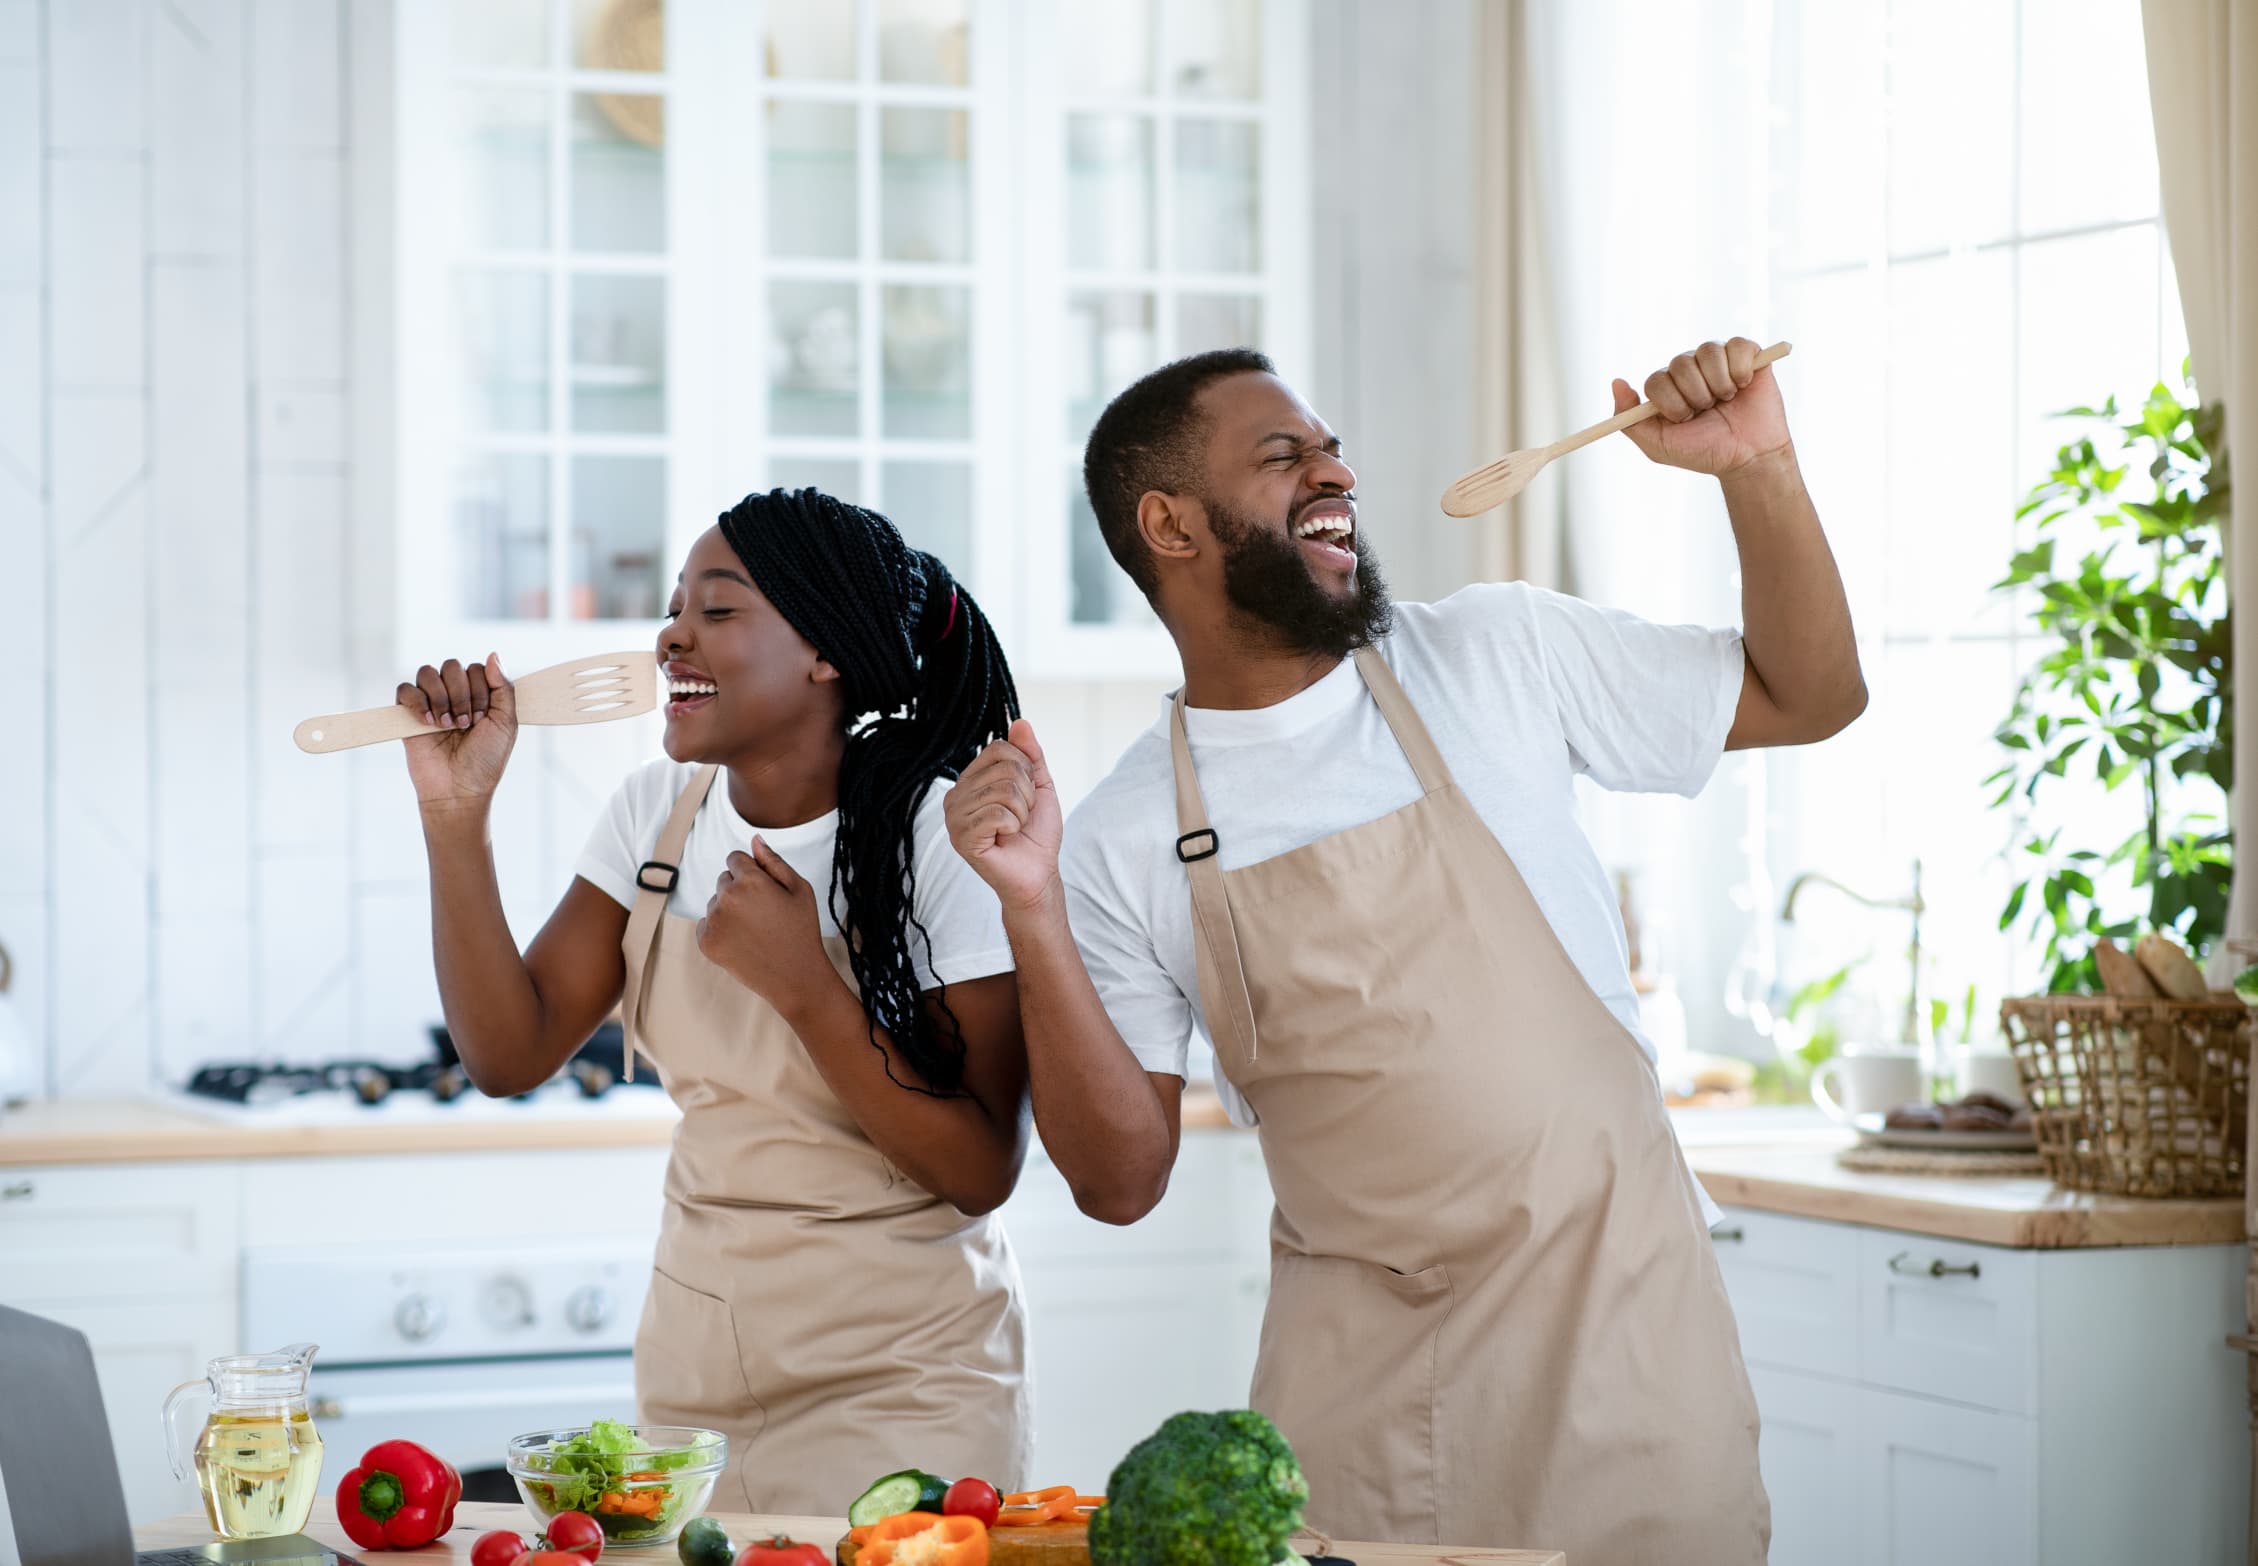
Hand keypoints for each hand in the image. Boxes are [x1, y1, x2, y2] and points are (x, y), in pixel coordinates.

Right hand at [400, 655, 516, 810]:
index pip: (476, 668)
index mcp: (478, 694)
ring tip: (447, 725)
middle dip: (462, 694)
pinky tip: (429, 723)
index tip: (482, 718)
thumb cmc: (485, 760)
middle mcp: (453, 694)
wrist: (459, 789)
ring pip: (427, 672)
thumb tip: (493, 654)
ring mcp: (430, 703)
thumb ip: (503, 688)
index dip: (480, 690)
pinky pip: (405, 689)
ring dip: (441, 698)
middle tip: (466, 723)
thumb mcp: (506, 723)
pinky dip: (417, 702)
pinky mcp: (407, 715)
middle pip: (452, 666)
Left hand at [696, 837, 832, 1011]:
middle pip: (724, 879)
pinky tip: (742, 941)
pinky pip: (706, 923)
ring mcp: (713, 921)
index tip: (766, 892)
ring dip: (729, 910)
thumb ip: (774, 861)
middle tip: (764, 914)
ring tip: (755, 930)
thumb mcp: (799, 890)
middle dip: (740, 890)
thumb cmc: (801, 930)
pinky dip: (720, 929)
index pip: (736, 858)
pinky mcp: (706, 942)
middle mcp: (726, 897)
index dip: (753, 873)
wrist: (795, 977)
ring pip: (715, 902)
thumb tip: (754, 839)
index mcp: (750, 880)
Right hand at [946, 718, 1062, 914]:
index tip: (1024, 795)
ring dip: (1021, 812)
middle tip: (1020, 816)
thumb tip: (1020, 721)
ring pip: (1004, 791)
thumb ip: (1030, 754)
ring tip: (1013, 828)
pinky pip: (997, 814)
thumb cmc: (1035, 833)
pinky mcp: (961, 837)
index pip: (1000, 747)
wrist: (1038, 872)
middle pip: (1005, 768)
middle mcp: (956, 795)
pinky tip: (1005, 838)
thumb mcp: (1039, 786)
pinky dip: (1013, 826)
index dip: (1024, 769)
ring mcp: (954, 817)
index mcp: (971, 780)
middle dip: (1026, 794)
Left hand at [1614, 337, 1790, 477]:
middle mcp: (1690, 369)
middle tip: (1708, 410)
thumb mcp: (1659, 445)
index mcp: (1667, 387)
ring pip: (1708, 351)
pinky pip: (1738, 345)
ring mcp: (1717, 360)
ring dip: (1719, 383)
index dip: (1671, 402)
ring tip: (1728, 400)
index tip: (1685, 419)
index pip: (1656, 380)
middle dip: (1696, 395)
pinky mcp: (1747, 355)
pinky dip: (1740, 369)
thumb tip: (1616, 382)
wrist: (1748, 457)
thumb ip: (1630, 420)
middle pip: (1680, 364)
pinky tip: (1743, 385)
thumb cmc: (1704, 452)